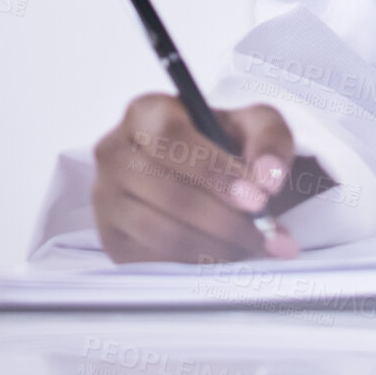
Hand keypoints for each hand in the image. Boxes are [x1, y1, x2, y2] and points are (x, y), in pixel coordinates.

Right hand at [91, 94, 298, 263]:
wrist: (207, 169)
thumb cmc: (228, 140)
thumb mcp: (256, 124)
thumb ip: (270, 139)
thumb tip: (267, 178)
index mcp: (147, 112)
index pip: (170, 139)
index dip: (215, 170)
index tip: (257, 198)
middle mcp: (115, 152)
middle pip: (169, 193)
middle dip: (225, 219)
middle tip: (265, 232)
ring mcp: (105, 198)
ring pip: (160, 232)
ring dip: (215, 245)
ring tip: (254, 246)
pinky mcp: (110, 237)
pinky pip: (151, 258)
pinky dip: (195, 263)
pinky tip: (227, 256)